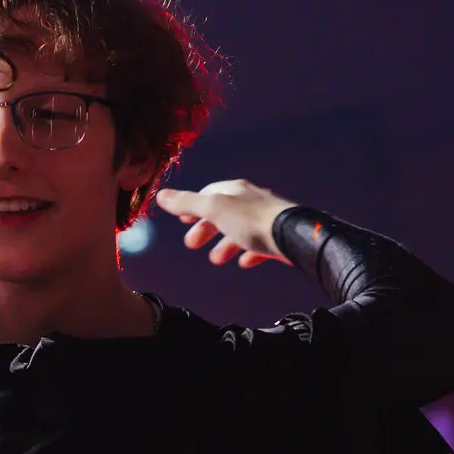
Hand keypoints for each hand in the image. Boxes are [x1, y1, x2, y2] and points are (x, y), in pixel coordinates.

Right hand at [154, 180, 295, 267]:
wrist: (292, 237)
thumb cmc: (252, 220)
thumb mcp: (213, 208)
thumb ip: (188, 203)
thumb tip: (161, 195)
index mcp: (235, 190)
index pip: (209, 193)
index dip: (193, 206)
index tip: (183, 220)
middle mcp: (251, 201)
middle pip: (223, 213)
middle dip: (206, 229)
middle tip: (193, 245)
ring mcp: (266, 219)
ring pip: (240, 230)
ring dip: (224, 244)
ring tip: (216, 260)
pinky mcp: (278, 238)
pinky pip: (259, 245)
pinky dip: (248, 253)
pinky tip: (244, 263)